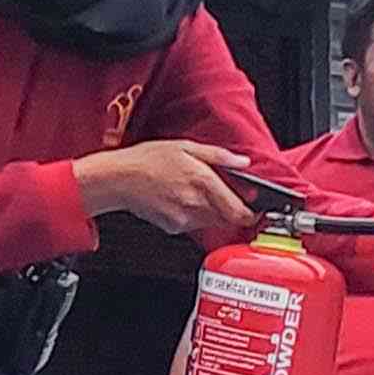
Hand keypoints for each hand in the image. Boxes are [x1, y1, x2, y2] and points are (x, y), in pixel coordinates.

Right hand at [75, 140, 256, 238]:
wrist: (117, 179)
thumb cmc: (146, 160)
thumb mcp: (185, 147)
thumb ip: (219, 156)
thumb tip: (243, 161)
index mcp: (202, 181)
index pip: (239, 210)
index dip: (252, 213)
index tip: (256, 209)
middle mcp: (195, 203)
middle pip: (228, 218)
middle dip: (232, 210)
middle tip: (228, 198)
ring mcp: (183, 218)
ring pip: (212, 221)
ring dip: (213, 211)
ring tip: (196, 192)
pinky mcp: (173, 227)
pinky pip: (193, 224)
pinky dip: (194, 215)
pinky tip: (180, 199)